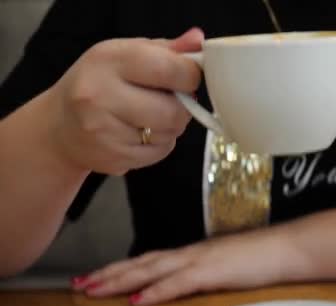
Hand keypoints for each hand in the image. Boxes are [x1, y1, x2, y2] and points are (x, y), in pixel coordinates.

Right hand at [46, 28, 203, 175]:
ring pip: (169, 134)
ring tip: (150, 116)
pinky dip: (159, 145)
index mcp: (109, 60)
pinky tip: (139, 134)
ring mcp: (103, 130)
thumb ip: (167, 49)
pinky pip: (159, 153)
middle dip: (183, 108)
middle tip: (171, 101)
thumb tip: (198, 40)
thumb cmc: (100, 83)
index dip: (190, 76)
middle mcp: (100, 94)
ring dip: (171, 127)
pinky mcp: (111, 157)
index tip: (189, 77)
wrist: (60, 126)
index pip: (169, 69)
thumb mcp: (128, 55)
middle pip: (173, 111)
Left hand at [71, 230, 300, 305]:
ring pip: (152, 269)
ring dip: (121, 280)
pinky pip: (179, 282)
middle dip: (109, 274)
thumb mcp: (225, 267)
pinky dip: (156, 290)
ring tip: (94, 290)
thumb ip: (204, 274)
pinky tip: (138, 299)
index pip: (150, 259)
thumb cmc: (261, 258)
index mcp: (193, 253)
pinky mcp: (213, 271)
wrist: (286, 248)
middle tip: (81, 284)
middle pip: (142, 262)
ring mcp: (200, 260)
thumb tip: (186, 284)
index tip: (97, 276)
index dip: (122, 268)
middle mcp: (190, 253)